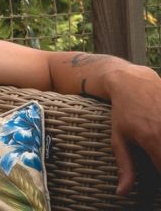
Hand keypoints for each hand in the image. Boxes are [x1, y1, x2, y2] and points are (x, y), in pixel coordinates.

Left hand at [107, 67, 160, 194]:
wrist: (133, 82)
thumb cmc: (122, 111)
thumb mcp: (118, 138)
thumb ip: (124, 166)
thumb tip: (122, 192)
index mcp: (153, 140)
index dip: (160, 177)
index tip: (155, 173)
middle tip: (153, 154)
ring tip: (154, 140)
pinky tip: (157, 130)